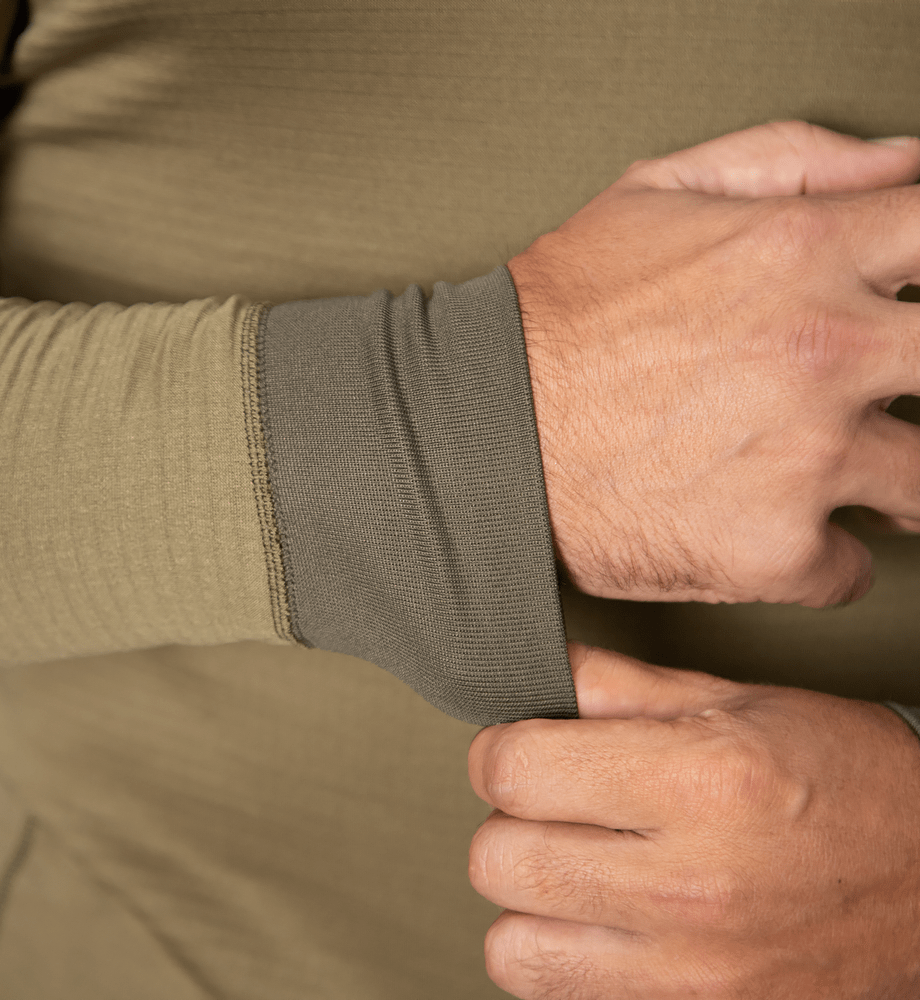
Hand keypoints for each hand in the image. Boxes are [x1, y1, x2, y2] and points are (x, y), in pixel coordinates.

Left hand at [468, 643, 919, 998]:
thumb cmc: (849, 783)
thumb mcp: (741, 702)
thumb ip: (622, 685)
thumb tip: (535, 670)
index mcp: (701, 783)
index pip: (517, 770)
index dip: (498, 749)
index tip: (516, 746)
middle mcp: (690, 887)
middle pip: (498, 859)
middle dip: (507, 820)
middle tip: (549, 802)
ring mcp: (690, 975)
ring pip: (513, 947)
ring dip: (528, 901)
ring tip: (574, 864)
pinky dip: (561, 957)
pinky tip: (602, 916)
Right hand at [509, 120, 919, 605]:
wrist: (477, 427)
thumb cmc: (555, 316)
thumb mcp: (657, 192)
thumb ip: (792, 159)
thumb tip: (904, 165)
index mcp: (806, 253)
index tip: (911, 308)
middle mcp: (825, 354)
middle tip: (887, 404)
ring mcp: (806, 459)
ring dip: (894, 487)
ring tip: (841, 476)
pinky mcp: (771, 552)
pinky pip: (848, 570)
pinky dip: (820, 558)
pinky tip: (774, 530)